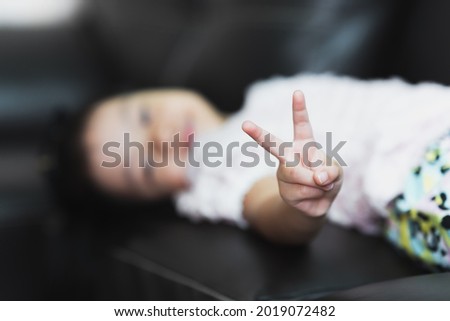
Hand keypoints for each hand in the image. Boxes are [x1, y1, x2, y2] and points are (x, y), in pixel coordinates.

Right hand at [242, 90, 342, 216]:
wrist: (318, 204)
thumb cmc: (328, 180)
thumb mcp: (336, 173)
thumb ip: (331, 172)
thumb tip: (318, 178)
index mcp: (304, 144)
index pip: (301, 124)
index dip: (299, 109)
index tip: (297, 92)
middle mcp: (289, 156)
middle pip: (274, 145)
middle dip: (258, 134)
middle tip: (244, 124)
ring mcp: (284, 173)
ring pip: (298, 174)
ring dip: (316, 184)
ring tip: (320, 186)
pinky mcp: (284, 190)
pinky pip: (302, 191)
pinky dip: (315, 195)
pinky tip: (313, 195)